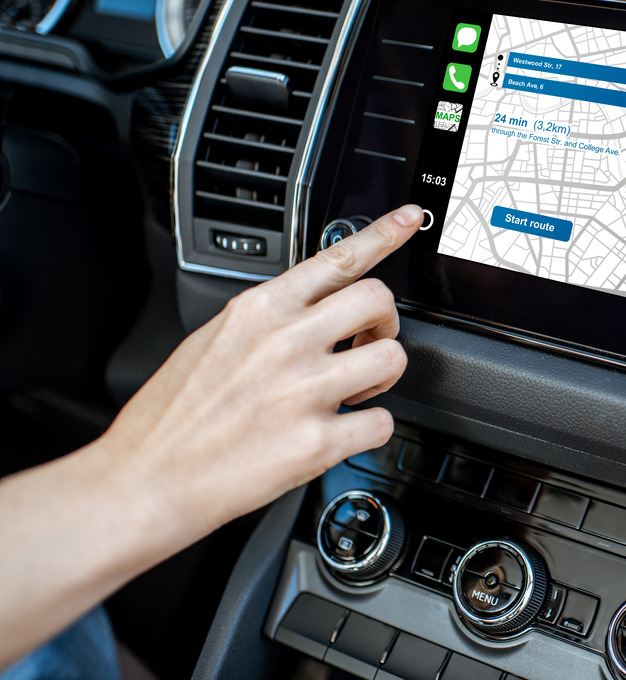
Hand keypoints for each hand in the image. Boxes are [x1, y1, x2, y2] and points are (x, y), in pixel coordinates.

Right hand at [97, 204, 422, 548]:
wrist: (145, 480)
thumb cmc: (174, 416)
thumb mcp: (214, 339)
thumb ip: (269, 319)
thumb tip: (313, 309)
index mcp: (259, 311)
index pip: (336, 258)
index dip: (382, 234)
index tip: (408, 218)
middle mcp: (285, 342)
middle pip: (379, 300)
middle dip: (385, 322)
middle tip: (368, 344)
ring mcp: (304, 390)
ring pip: (393, 358)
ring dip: (382, 377)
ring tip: (351, 393)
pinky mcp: (317, 442)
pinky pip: (382, 422)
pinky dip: (369, 430)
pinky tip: (340, 433)